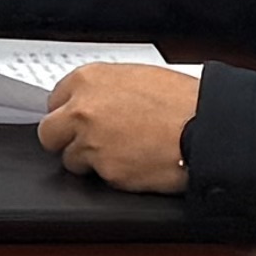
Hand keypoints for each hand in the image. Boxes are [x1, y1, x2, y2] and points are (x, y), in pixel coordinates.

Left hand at [37, 62, 206, 195]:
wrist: (207, 128)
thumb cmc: (183, 101)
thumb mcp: (138, 78)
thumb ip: (105, 89)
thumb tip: (93, 101)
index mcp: (89, 79)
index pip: (54, 100)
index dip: (68, 114)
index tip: (77, 122)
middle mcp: (82, 109)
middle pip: (49, 132)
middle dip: (66, 140)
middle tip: (89, 144)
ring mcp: (91, 142)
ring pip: (70, 159)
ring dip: (90, 161)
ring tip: (123, 153)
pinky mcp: (106, 170)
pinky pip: (98, 177)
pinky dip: (113, 174)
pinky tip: (135, 164)